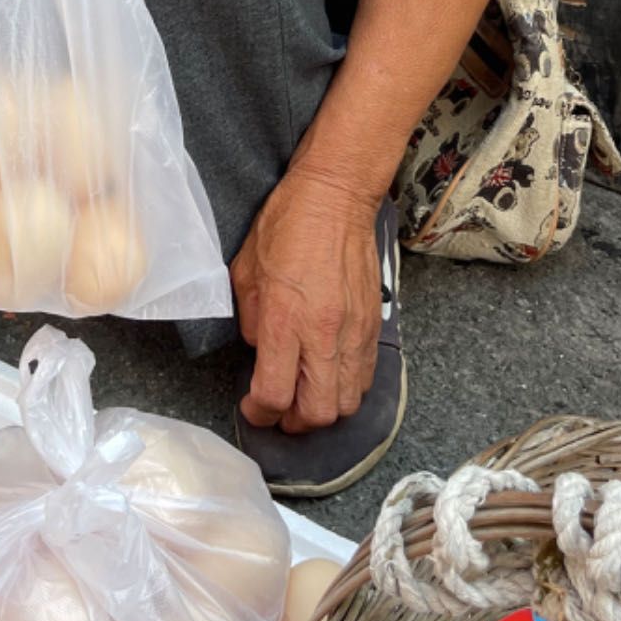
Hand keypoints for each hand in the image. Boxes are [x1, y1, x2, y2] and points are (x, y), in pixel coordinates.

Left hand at [231, 164, 381, 432]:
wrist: (336, 197)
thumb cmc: (286, 225)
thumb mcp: (246, 270)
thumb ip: (252, 319)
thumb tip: (262, 350)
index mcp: (285, 320)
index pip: (274, 394)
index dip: (259, 413)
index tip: (251, 407)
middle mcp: (323, 334)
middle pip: (317, 413)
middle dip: (293, 424)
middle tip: (278, 413)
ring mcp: (353, 332)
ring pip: (347, 402)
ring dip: (323, 410)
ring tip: (304, 398)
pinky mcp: (373, 324)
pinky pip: (365, 377)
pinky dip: (347, 389)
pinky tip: (329, 376)